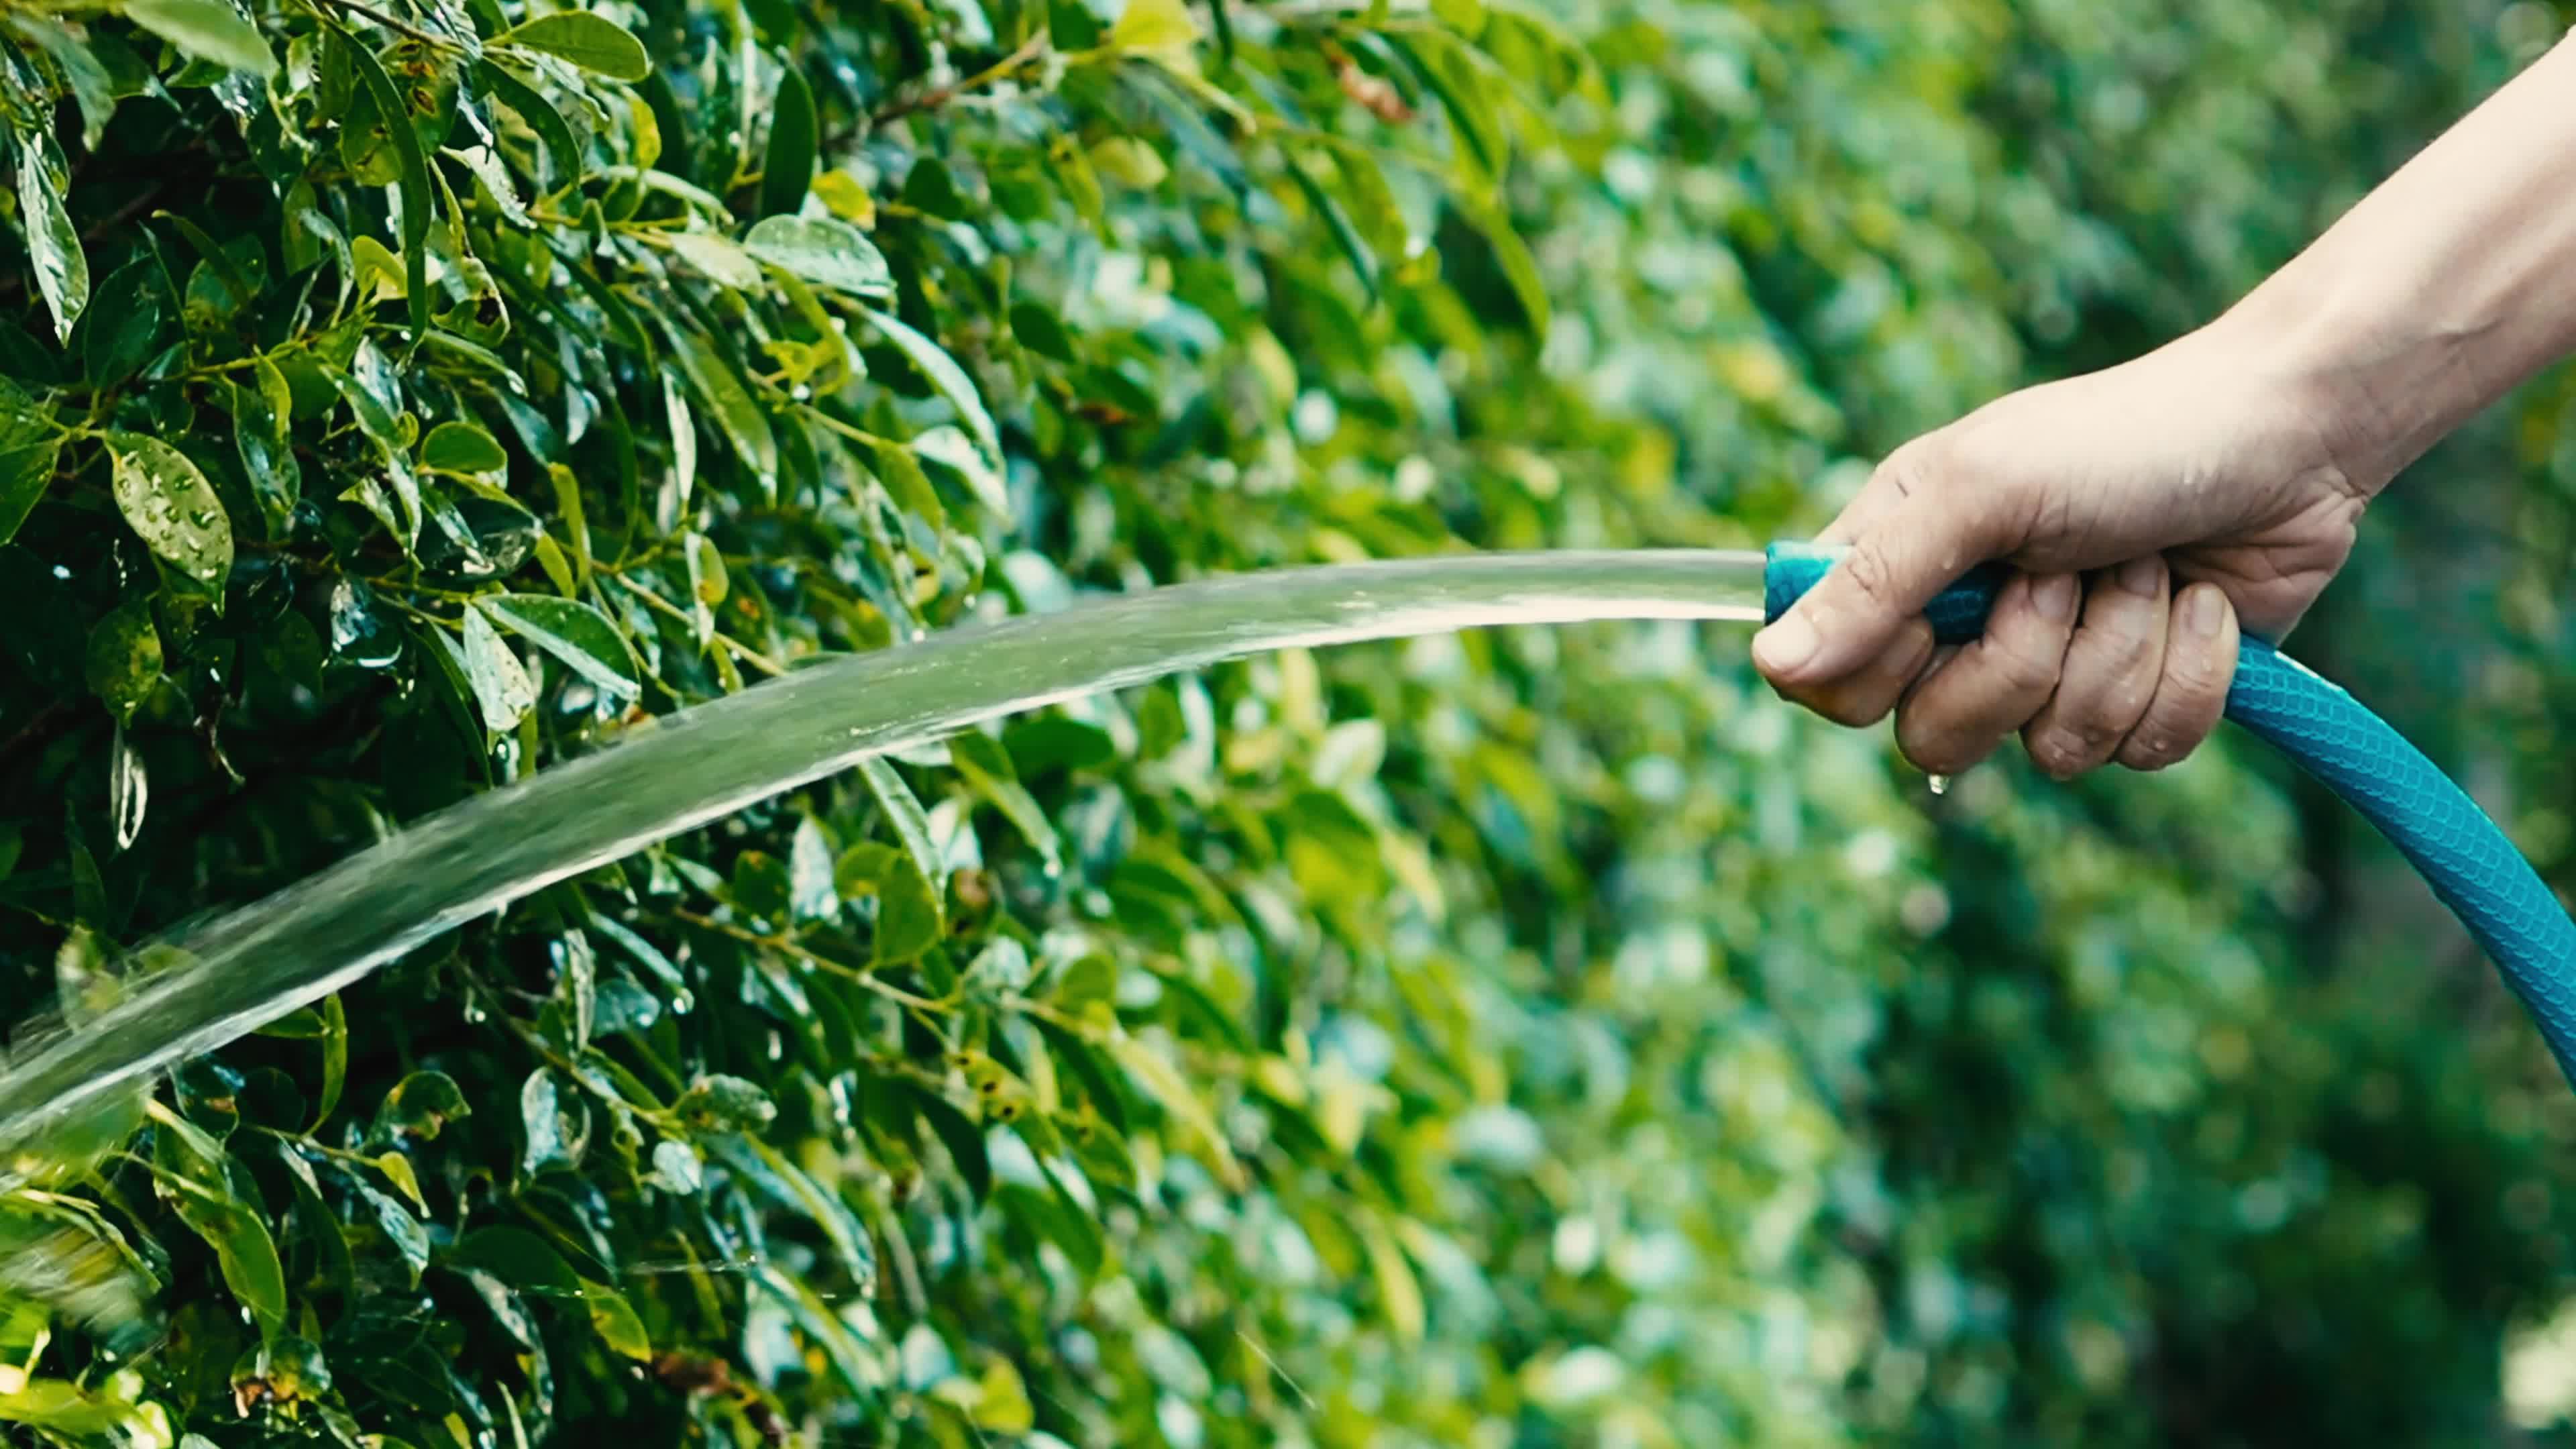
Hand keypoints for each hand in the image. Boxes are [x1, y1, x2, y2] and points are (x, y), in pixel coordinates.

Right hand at [1751, 325, 2377, 776]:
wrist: (2290, 436)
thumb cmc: (2125, 438)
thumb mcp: (1982, 491)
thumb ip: (1873, 581)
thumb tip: (1770, 663)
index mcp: (1900, 565)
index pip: (1825, 682)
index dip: (1876, 672)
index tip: (1936, 613)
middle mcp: (1965, 627)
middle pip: (1935, 736)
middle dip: (2021, 660)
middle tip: (2063, 575)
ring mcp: (2055, 671)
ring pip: (2051, 751)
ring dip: (2119, 651)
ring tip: (2147, 568)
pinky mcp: (2142, 699)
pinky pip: (2139, 753)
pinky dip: (2186, 676)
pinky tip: (2201, 605)